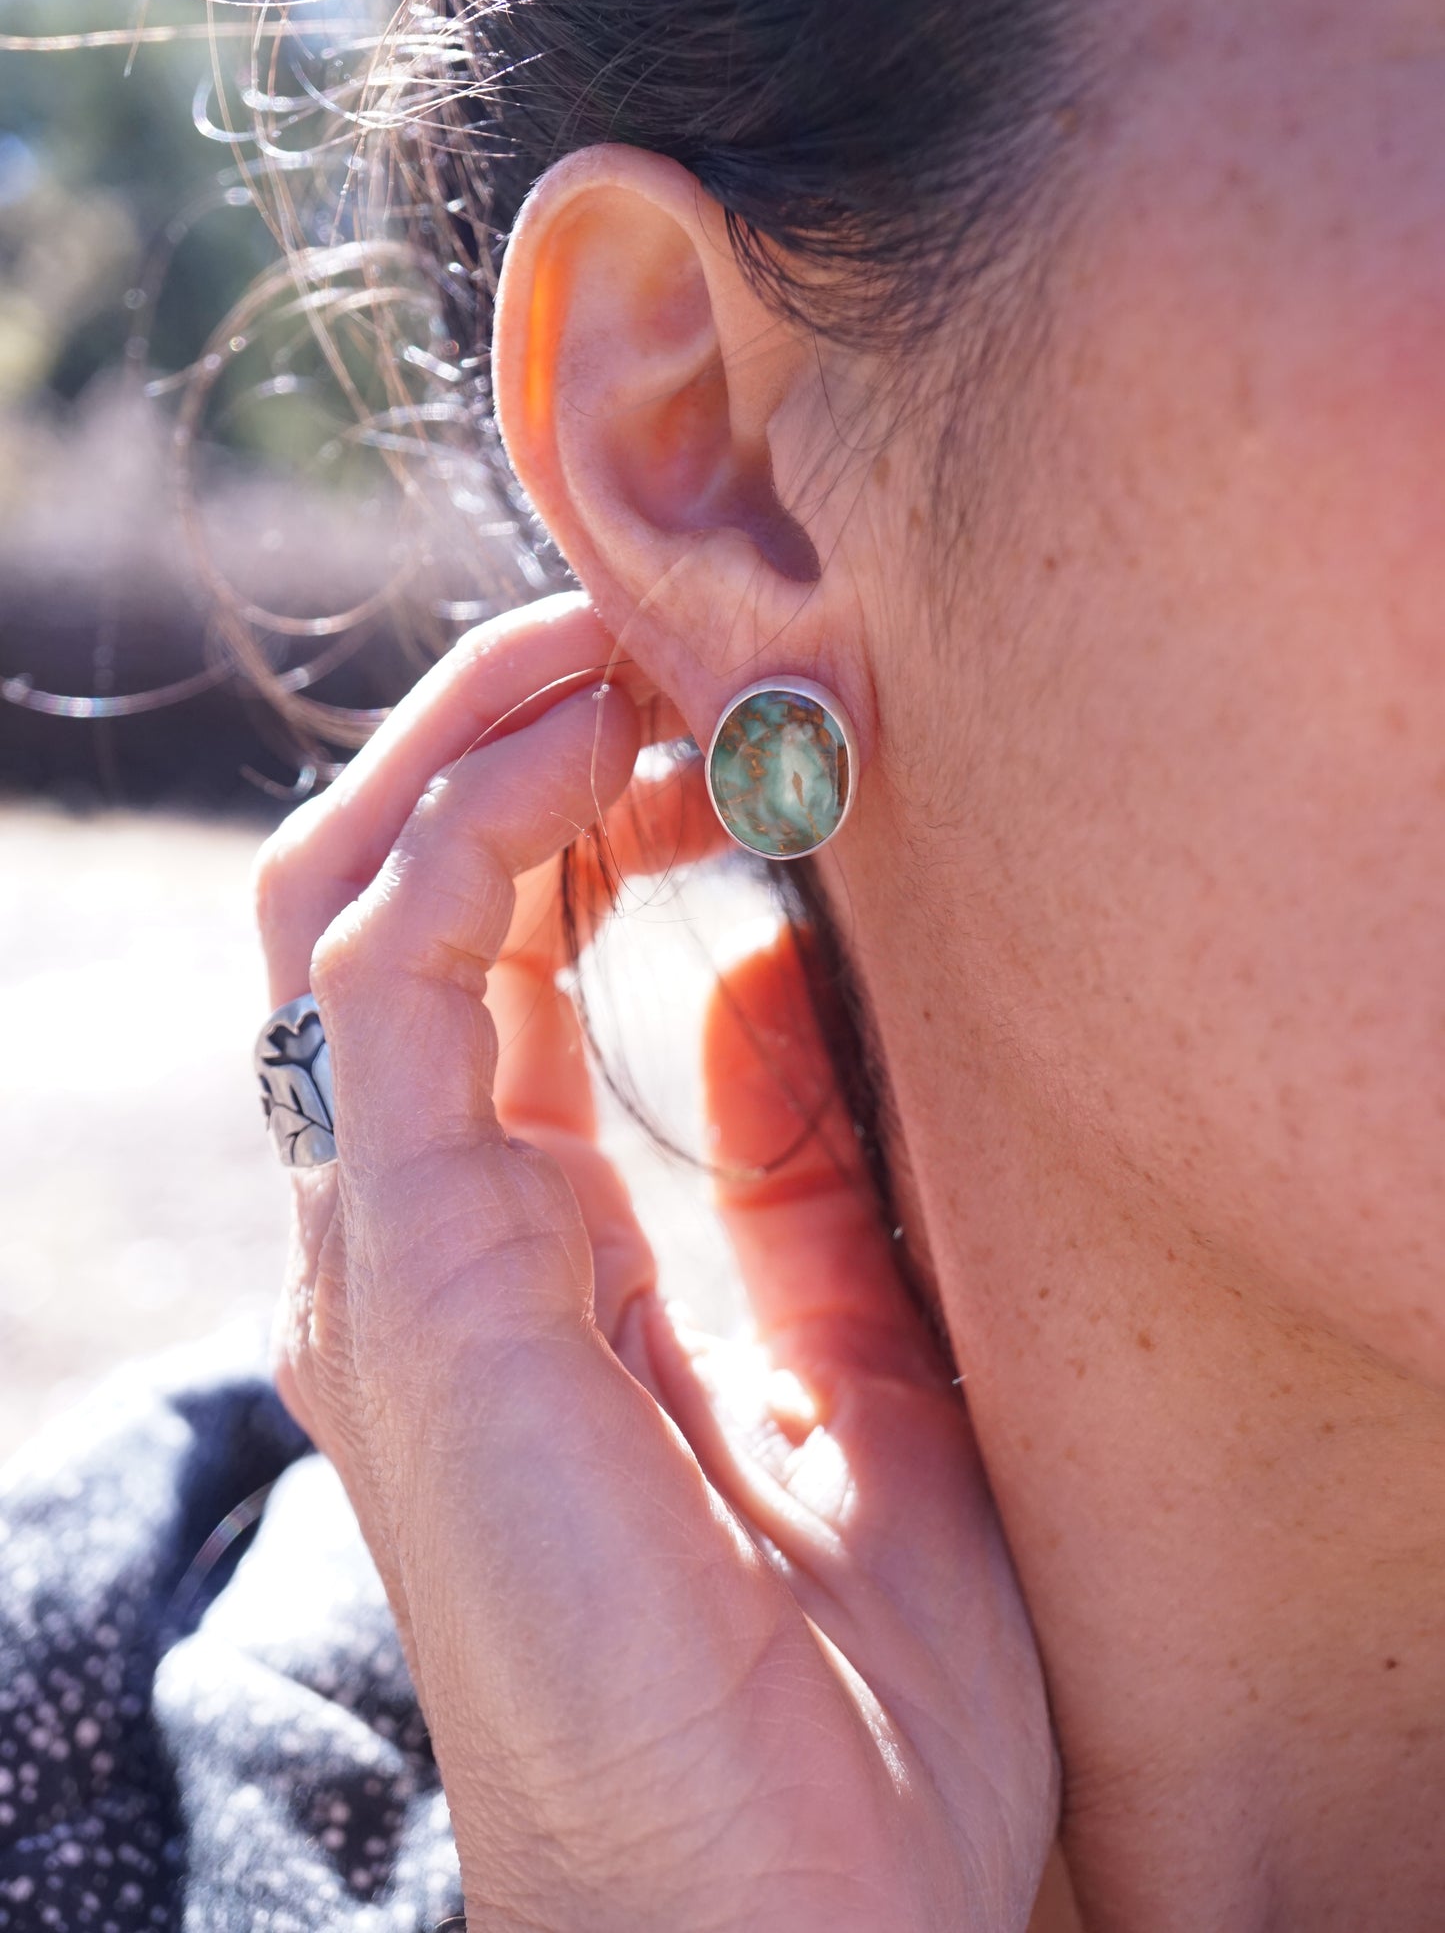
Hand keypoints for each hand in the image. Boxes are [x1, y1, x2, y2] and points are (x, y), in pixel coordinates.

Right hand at [252, 591, 1057, 1931]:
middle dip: (510, 737)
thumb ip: (794, 1160)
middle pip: (401, 900)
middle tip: (654, 641)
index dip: (579, 802)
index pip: (498, 958)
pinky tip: (587, 742)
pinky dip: (469, 822)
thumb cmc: (838, 1697)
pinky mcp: (409, 1268)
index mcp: (527, 1248)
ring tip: (614, 650)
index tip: (711, 719)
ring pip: (354, 902)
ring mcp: (397, 1246)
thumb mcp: (859, 1354)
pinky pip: (386, 976)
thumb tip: (779, 958)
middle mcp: (428, 1231)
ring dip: (476, 743)